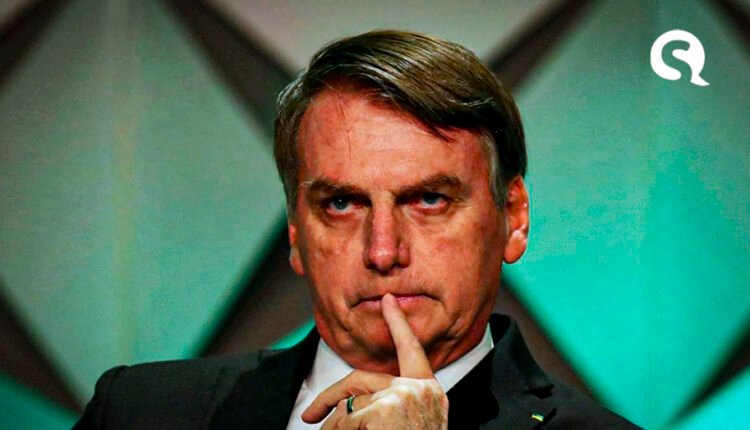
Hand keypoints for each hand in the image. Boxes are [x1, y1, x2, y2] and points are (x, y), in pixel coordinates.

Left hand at [301, 293, 447, 428]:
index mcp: (430, 392)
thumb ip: (390, 407)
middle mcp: (418, 390)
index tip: (388, 301)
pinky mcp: (383, 411)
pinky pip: (343, 423)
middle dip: (328, 397)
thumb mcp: (412, 423)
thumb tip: (345, 410)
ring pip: (347, 411)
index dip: (398, 324)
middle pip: (359, 380)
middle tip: (307, 415)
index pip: (412, 350)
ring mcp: (401, 398)